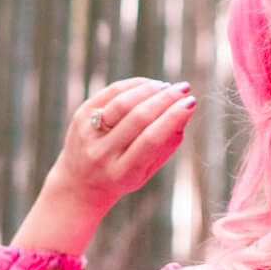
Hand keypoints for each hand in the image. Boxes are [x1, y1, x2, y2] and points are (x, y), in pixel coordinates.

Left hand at [10, 78, 195, 254]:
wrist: (79, 185)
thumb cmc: (122, 177)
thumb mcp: (146, 171)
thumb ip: (167, 146)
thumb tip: (185, 113)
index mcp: (122, 172)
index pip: (151, 139)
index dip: (173, 118)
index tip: (191, 103)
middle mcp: (102, 153)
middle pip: (138, 117)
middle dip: (165, 99)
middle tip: (184, 88)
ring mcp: (87, 133)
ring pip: (122, 102)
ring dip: (149, 89)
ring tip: (167, 86)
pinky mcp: (79, 115)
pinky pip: (109, 92)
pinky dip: (133, 85)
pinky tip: (150, 84)